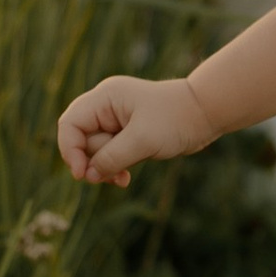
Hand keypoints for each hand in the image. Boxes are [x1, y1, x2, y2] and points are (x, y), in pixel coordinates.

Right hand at [58, 71, 217, 186]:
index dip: (70, 150)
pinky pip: (108, 155)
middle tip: (114, 174)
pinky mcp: (126, 134)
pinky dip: (114, 167)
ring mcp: (115, 120)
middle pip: (80, 139)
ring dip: (105, 167)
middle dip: (93, 161)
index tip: (81, 174)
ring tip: (123, 178)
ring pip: (94, 150)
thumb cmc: (176, 120)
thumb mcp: (142, 140)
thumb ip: (111, 158)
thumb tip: (87, 175)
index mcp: (105, 98)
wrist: (205, 115)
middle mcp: (106, 107)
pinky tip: (125, 179)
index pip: (70, 124)